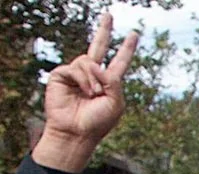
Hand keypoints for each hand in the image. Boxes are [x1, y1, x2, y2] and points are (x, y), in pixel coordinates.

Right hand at [34, 13, 138, 173]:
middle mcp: (93, 75)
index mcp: (109, 83)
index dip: (126, 49)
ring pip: (89, 61)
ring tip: (93, 95)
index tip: (135, 34)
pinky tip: (84, 92)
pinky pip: (77, 67)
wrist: (76, 132)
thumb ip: (114, 82)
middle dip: (104, 31)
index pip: (119, 61)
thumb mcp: (115, 103)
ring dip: (94, 78)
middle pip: (99, 47)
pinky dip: (84, 79)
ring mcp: (77, 74)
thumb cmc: (97, 122)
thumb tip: (98, 65)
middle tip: (109, 15)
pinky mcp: (62, 74)